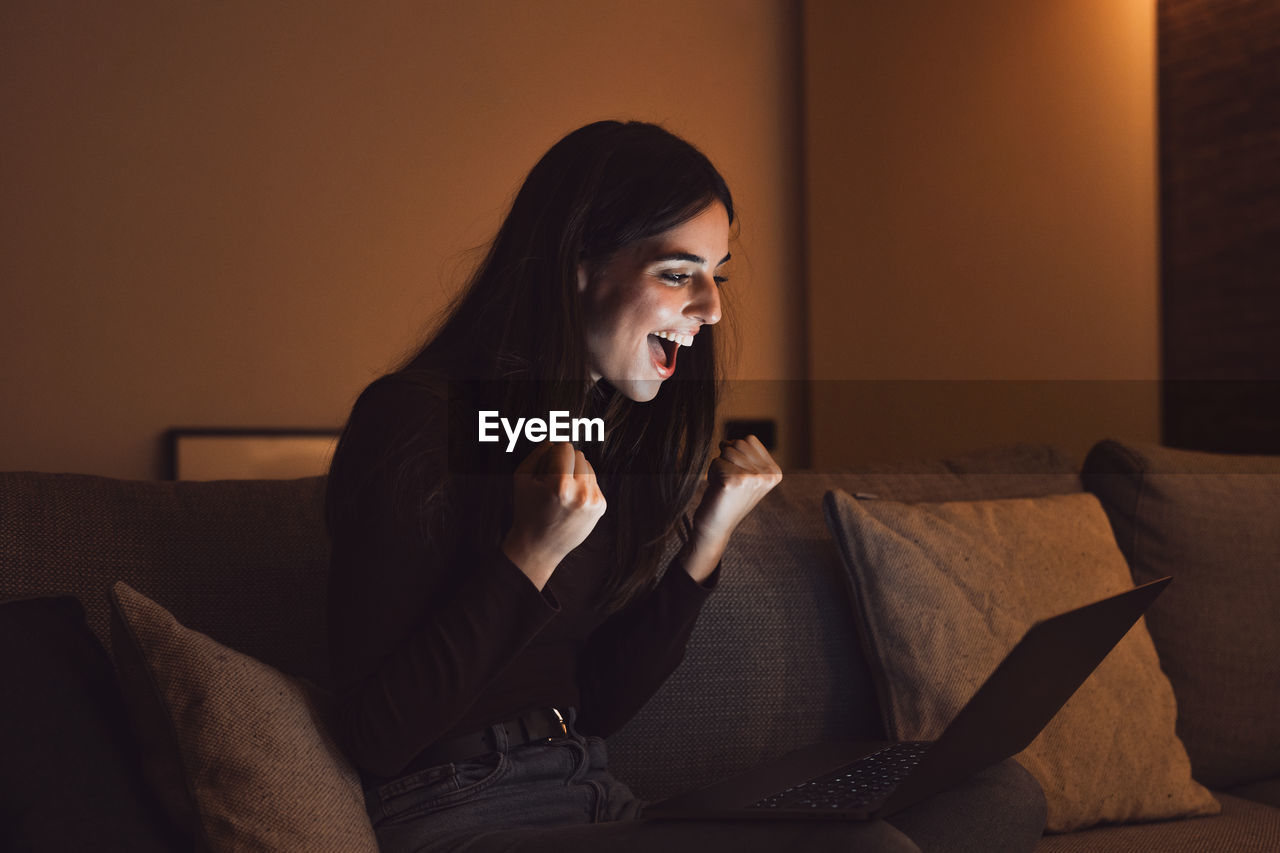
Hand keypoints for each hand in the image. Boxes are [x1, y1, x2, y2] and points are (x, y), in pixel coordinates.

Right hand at [502, 442, 606, 590]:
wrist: (539, 546)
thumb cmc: (527, 509)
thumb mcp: (522, 477)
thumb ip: (539, 452)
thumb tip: (556, 440)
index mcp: (560, 486)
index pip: (565, 448)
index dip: (553, 454)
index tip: (546, 465)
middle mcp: (581, 494)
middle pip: (580, 455)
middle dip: (565, 462)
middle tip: (552, 481)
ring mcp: (594, 501)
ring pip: (589, 467)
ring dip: (575, 473)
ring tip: (561, 492)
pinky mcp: (601, 506)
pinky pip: (594, 481)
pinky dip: (582, 486)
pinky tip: (570, 500)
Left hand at [683, 436, 782, 580]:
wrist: (715, 527)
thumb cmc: (727, 498)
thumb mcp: (746, 475)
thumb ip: (747, 455)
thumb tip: (732, 439)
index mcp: (775, 472)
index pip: (749, 440)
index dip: (735, 453)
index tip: (737, 475)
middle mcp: (768, 475)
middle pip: (738, 442)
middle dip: (726, 458)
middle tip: (728, 482)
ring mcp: (753, 478)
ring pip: (726, 450)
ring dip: (718, 466)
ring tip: (723, 486)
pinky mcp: (735, 481)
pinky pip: (715, 462)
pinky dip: (711, 474)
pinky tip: (717, 491)